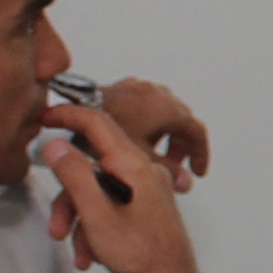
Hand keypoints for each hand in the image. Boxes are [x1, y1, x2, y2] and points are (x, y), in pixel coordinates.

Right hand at [38, 100, 211, 272]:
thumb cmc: (142, 255)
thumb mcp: (96, 214)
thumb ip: (74, 175)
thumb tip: (56, 146)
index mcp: (133, 164)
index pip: (96, 122)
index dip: (66, 115)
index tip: (44, 115)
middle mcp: (143, 170)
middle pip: (92, 166)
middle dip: (69, 197)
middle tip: (56, 226)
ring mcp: (147, 188)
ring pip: (99, 190)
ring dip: (81, 219)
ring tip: (77, 249)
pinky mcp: (148, 205)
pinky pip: (113, 205)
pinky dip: (97, 225)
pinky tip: (92, 253)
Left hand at [96, 78, 209, 192]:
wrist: (72, 109)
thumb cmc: (104, 131)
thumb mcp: (140, 158)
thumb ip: (167, 172)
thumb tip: (185, 184)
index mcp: (167, 109)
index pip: (196, 132)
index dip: (201, 154)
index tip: (197, 171)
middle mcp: (157, 94)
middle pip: (182, 120)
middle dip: (183, 144)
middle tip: (178, 164)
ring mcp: (139, 88)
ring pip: (165, 111)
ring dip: (166, 132)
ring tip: (156, 151)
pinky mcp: (122, 88)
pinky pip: (146, 105)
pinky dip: (150, 121)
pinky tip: (137, 134)